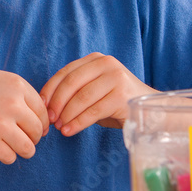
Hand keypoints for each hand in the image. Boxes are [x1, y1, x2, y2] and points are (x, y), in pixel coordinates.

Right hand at [0, 66, 47, 163]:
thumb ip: (19, 94)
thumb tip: (40, 119)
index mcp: (17, 85)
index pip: (43, 111)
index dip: (41, 123)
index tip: (34, 128)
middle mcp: (13, 104)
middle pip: (38, 130)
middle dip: (33, 138)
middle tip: (22, 138)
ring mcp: (0, 123)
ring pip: (28, 148)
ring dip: (23, 150)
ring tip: (14, 147)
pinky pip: (10, 157)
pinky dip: (6, 156)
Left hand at [41, 52, 156, 135]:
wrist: (151, 112)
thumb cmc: (116, 103)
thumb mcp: (93, 91)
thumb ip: (74, 92)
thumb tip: (47, 106)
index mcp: (95, 59)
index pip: (65, 72)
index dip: (50, 90)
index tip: (41, 106)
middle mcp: (106, 64)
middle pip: (71, 83)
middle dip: (57, 103)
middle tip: (49, 120)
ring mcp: (116, 78)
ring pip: (81, 98)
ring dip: (66, 115)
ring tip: (59, 127)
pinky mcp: (122, 96)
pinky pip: (93, 111)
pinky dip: (78, 122)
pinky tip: (70, 131)